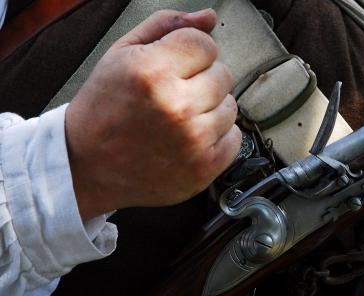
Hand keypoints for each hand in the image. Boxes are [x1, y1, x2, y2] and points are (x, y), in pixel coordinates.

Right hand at [66, 9, 240, 219]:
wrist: (87, 166)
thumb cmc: (103, 111)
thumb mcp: (122, 55)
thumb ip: (166, 27)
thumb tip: (207, 17)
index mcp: (152, 72)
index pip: (205, 43)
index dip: (190, 52)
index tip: (174, 66)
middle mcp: (176, 106)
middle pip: (223, 74)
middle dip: (201, 79)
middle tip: (173, 95)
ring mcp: (193, 140)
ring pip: (231, 106)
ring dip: (210, 109)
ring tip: (178, 118)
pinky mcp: (204, 168)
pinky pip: (234, 138)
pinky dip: (217, 137)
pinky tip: (189, 138)